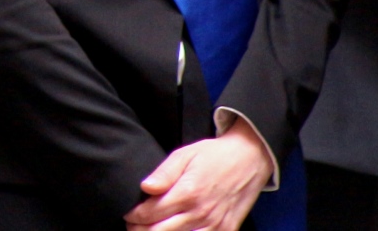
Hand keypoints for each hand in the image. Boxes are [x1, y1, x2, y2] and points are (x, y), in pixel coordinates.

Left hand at [125, 126, 272, 230]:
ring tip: (149, 230)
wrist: (249, 160)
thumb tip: (145, 187)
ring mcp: (215, 226)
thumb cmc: (213, 156)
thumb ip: (164, 173)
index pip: (151, 213)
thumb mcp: (184, 155)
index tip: (127, 214)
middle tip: (132, 226)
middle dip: (141, 230)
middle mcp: (201, 213)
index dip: (134, 216)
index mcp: (187, 193)